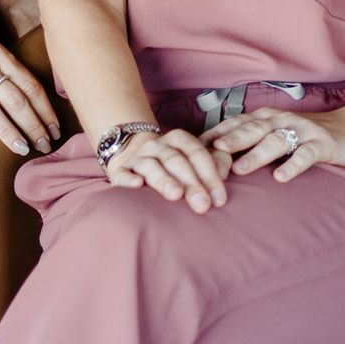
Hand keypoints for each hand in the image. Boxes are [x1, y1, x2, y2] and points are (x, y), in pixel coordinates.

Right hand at [105, 128, 231, 212]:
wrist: (131, 156)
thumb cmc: (170, 165)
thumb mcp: (192, 160)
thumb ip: (213, 164)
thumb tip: (225, 175)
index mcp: (177, 139)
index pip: (197, 153)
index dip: (210, 175)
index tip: (219, 199)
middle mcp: (157, 145)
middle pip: (176, 161)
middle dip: (192, 183)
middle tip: (203, 204)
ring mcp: (137, 157)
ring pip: (151, 166)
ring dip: (164, 180)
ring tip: (175, 194)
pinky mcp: (119, 171)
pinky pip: (122, 174)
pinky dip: (129, 179)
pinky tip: (136, 185)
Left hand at [204, 101, 344, 183]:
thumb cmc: (311, 136)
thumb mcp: (279, 136)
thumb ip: (252, 143)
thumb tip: (214, 159)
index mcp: (267, 118)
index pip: (235, 124)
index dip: (212, 136)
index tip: (190, 152)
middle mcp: (282, 120)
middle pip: (250, 129)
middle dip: (227, 141)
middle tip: (205, 155)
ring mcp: (303, 131)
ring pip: (275, 141)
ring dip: (255, 154)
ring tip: (239, 169)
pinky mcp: (322, 145)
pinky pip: (305, 155)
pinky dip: (292, 165)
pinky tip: (281, 177)